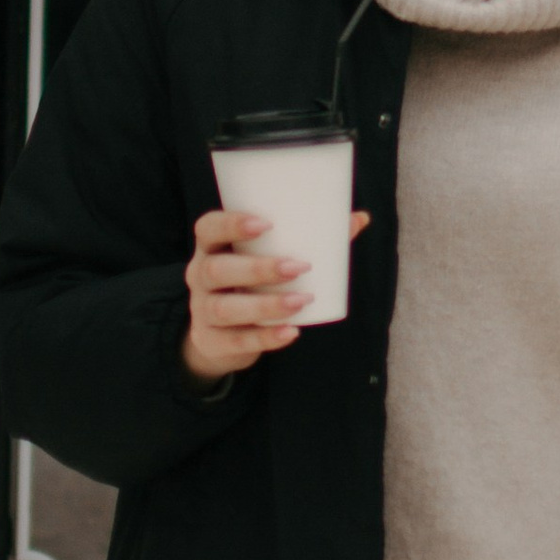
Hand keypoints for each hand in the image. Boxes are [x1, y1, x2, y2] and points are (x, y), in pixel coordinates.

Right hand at [179, 206, 370, 382]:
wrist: (221, 335)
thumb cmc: (251, 281)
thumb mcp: (267, 257)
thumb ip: (309, 238)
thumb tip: (360, 218)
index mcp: (212, 246)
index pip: (208, 227)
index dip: (231, 224)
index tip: (266, 224)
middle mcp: (199, 275)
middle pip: (217, 269)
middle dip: (259, 268)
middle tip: (299, 267)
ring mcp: (202, 311)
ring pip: (226, 308)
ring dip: (266, 305)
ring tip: (302, 301)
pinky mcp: (212, 341)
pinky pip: (236, 341)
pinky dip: (265, 338)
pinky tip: (291, 332)